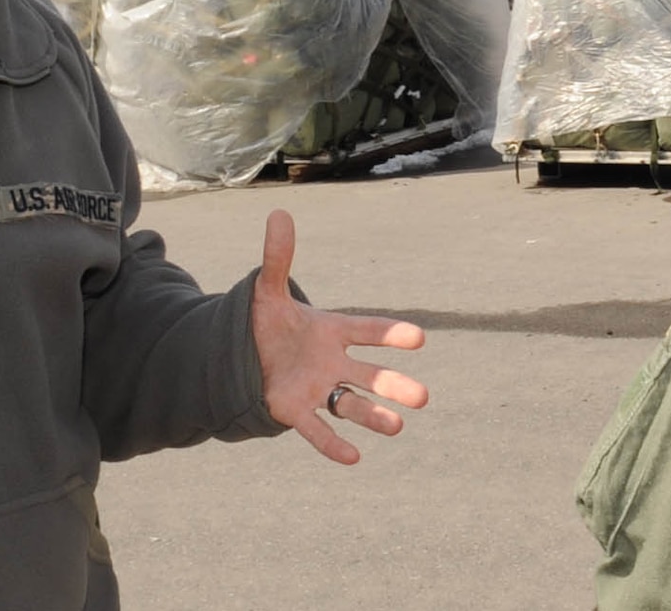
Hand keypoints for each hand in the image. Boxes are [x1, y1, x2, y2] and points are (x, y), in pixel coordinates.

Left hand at [251, 209, 427, 464]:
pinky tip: (353, 458)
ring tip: (398, 427)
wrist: (247, 356)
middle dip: (394, 385)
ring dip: (374, 417)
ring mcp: (318, 389)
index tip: (418, 337)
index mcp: (332, 331)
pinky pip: (318, 430)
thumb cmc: (268, 323)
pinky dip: (333, 443)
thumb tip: (278, 213)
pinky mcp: (296, 411)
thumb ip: (278, 257)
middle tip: (422, 397)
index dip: (390, 334)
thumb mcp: (268, 290)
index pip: (367, 330)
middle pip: (370, 376)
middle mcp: (333, 363)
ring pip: (352, 405)